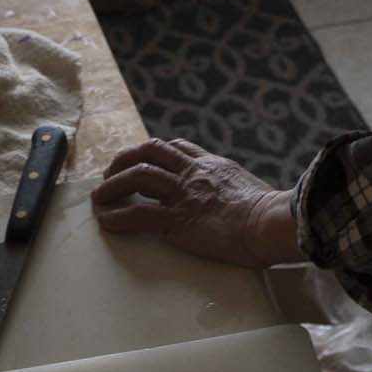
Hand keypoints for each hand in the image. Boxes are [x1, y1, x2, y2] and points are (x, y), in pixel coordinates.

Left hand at [91, 138, 302, 269]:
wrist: (271, 223)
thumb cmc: (271, 215)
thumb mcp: (252, 189)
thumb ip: (235, 189)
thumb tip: (236, 201)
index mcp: (213, 166)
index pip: (178, 147)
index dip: (155, 151)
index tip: (142, 159)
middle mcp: (194, 173)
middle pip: (150, 152)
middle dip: (125, 159)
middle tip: (111, 173)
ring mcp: (183, 194)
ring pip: (138, 176)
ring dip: (113, 185)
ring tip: (99, 197)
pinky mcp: (176, 219)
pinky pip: (138, 213)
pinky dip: (117, 216)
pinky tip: (106, 220)